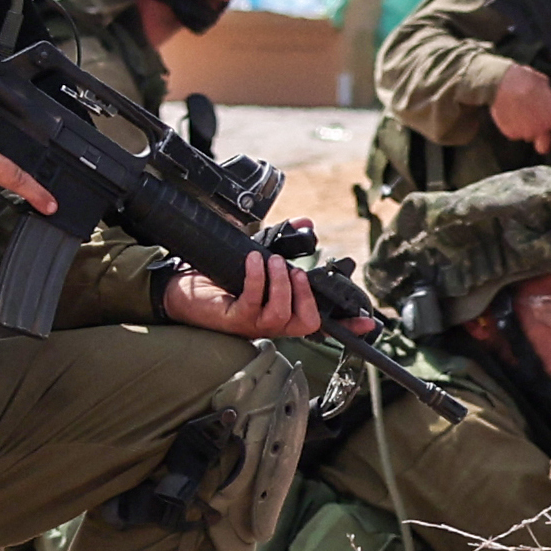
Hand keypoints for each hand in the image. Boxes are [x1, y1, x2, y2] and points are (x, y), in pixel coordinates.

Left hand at [163, 252, 373, 340]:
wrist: (183, 287)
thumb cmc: (222, 277)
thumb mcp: (258, 257)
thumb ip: (284, 242)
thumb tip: (308, 224)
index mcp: (284, 311)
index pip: (321, 323)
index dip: (347, 326)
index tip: (367, 322)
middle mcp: (272, 323)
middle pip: (306, 322)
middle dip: (305, 294)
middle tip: (295, 271)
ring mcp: (254, 325)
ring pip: (281, 314)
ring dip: (281, 282)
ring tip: (271, 261)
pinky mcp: (234, 320)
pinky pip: (255, 301)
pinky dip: (257, 278)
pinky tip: (253, 262)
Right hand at [489, 63, 550, 159]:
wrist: (504, 82)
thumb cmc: (526, 80)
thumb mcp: (546, 87)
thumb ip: (550, 103)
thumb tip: (549, 104)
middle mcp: (541, 128)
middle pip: (543, 146)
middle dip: (540, 141)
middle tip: (535, 129)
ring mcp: (525, 133)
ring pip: (526, 136)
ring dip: (524, 128)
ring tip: (519, 110)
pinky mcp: (510, 133)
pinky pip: (513, 133)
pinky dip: (512, 126)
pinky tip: (510, 111)